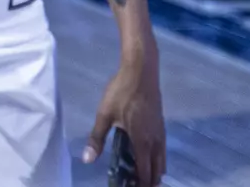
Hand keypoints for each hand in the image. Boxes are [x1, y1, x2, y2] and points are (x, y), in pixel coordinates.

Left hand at [84, 57, 164, 185]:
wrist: (141, 73)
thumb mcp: (104, 114)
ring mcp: (161, 134)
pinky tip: (145, 156)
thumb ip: (96, 138)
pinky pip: (162, 151)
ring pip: (162, 161)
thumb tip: (87, 160)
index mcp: (142, 142)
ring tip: (140, 176)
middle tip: (134, 184)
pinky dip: (156, 160)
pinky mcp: (161, 126)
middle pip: (157, 170)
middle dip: (148, 181)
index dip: (140, 184)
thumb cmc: (121, 93)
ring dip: (153, 171)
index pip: (145, 172)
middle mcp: (156, 141)